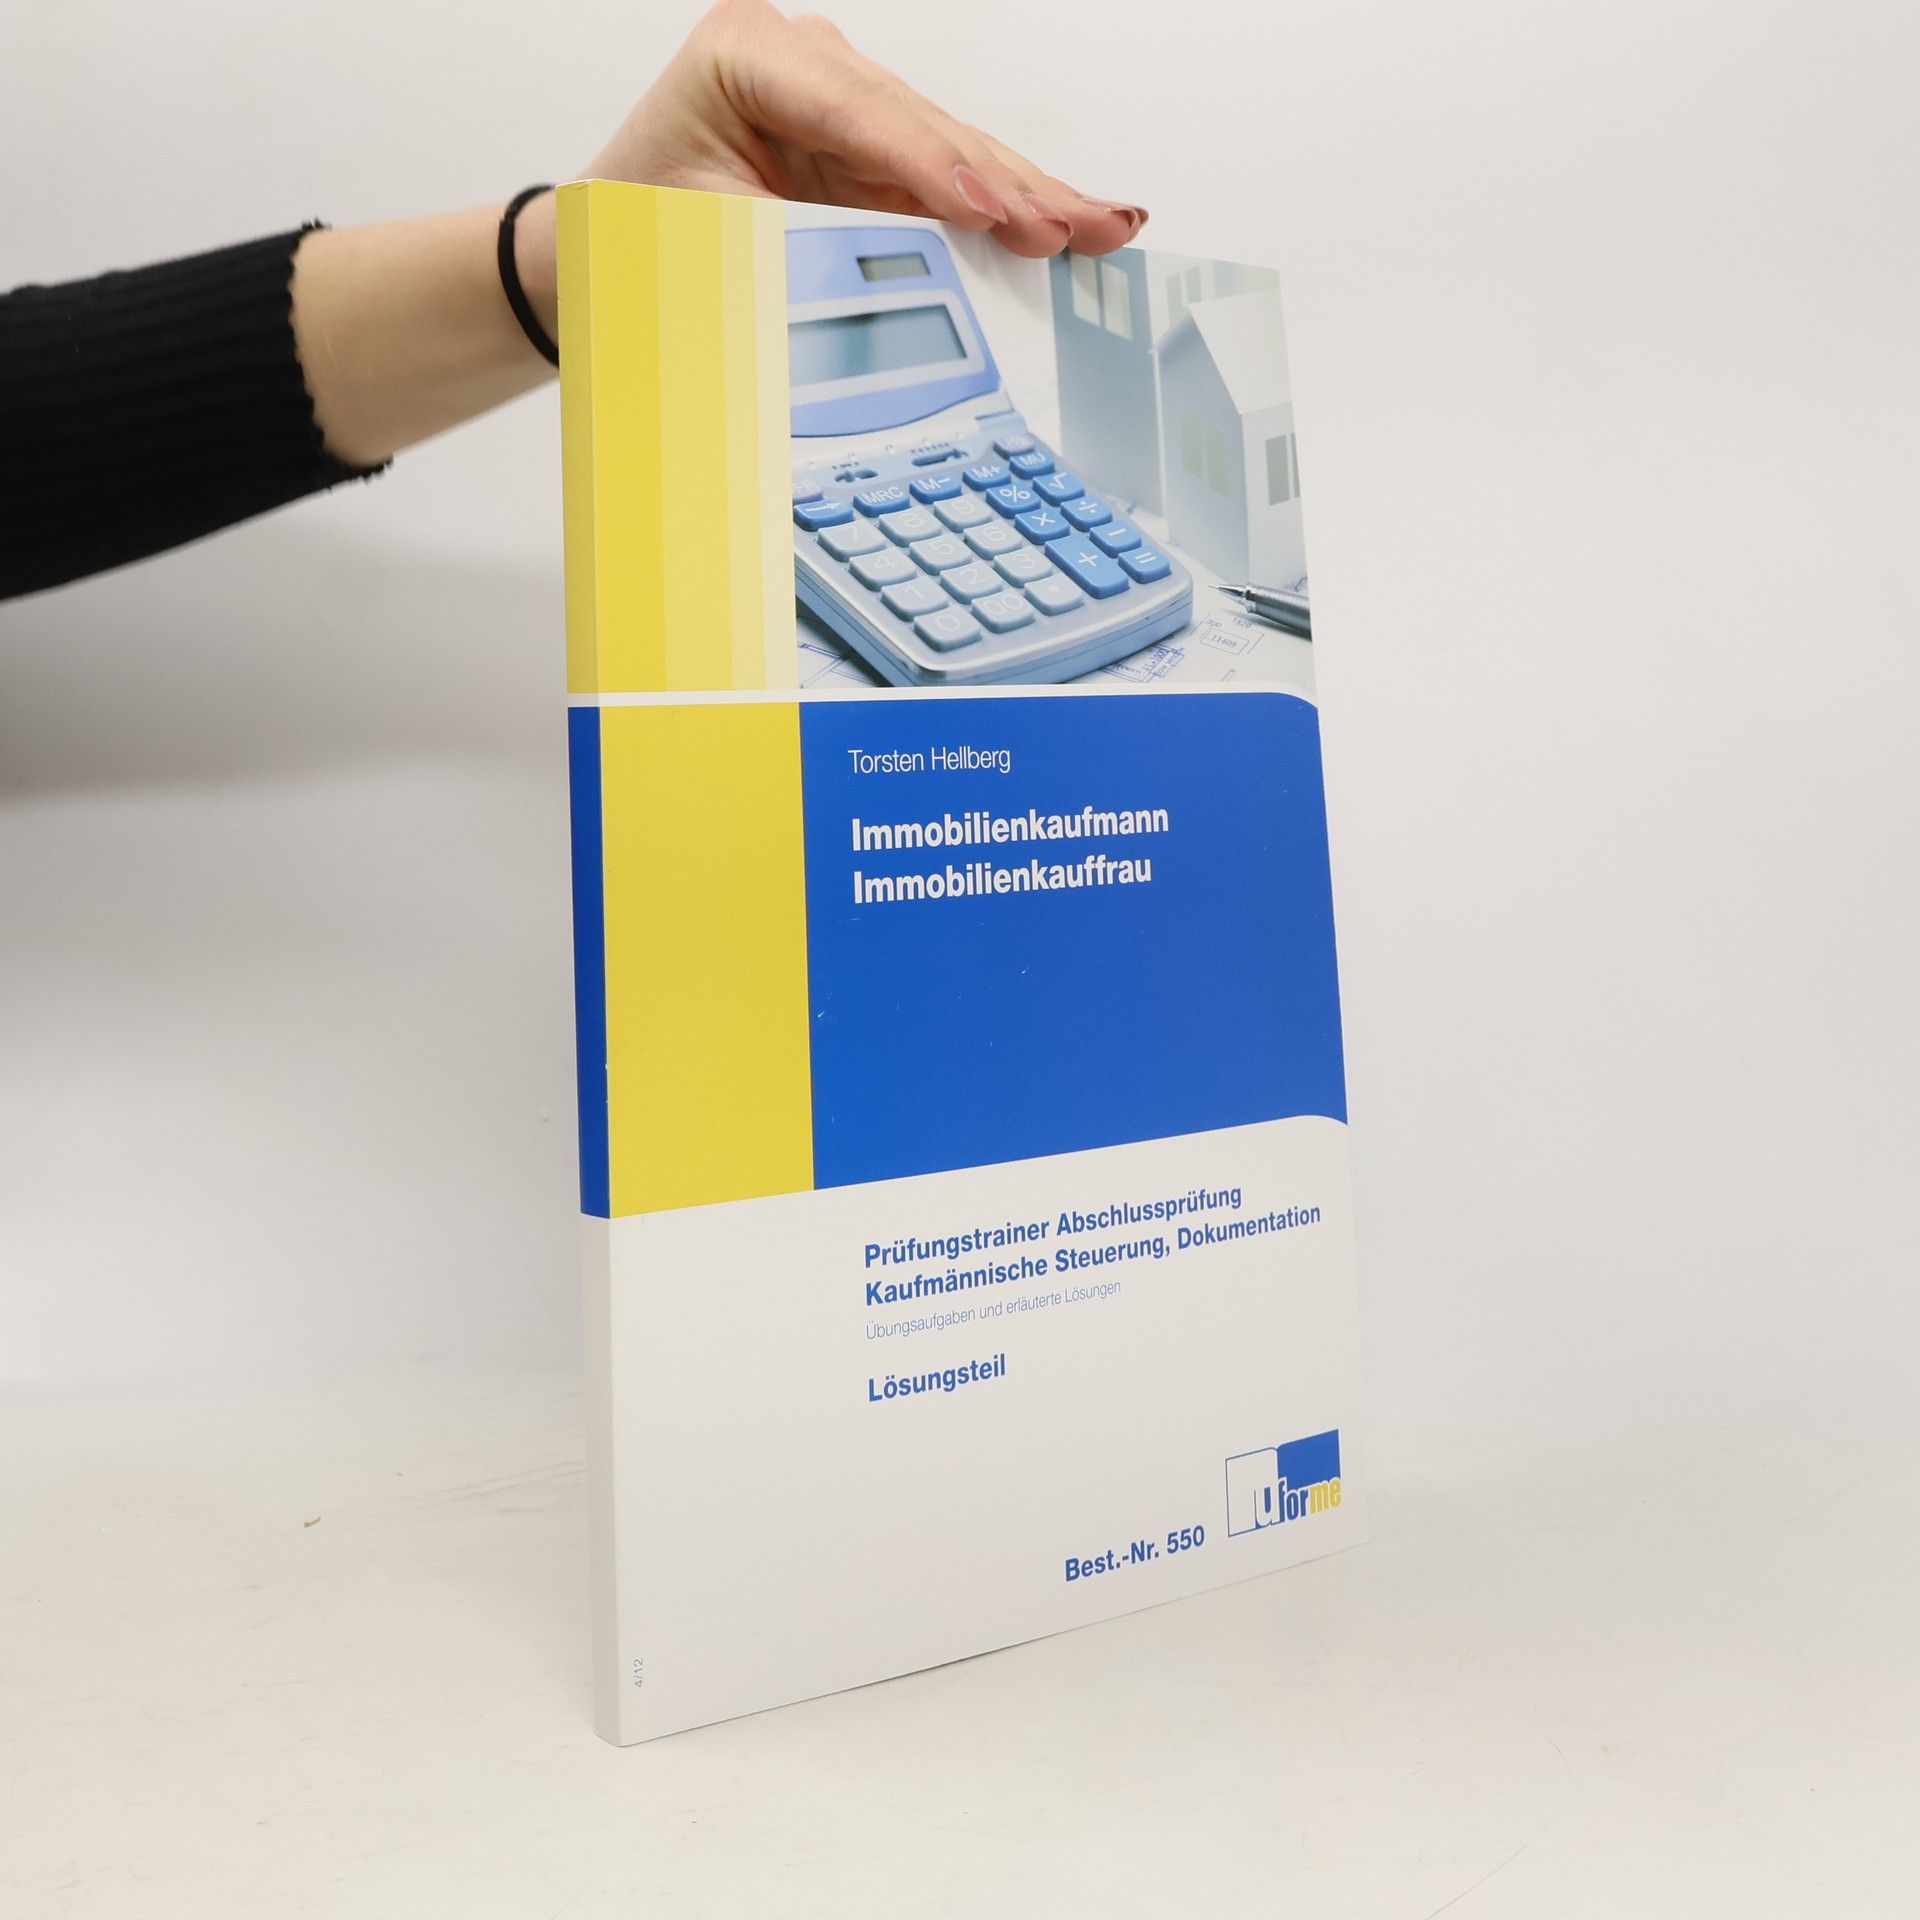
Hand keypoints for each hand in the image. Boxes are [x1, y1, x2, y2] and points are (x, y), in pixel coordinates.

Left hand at [583, 0, 1147, 257]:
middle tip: (1076, 225)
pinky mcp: (870, 149)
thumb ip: (796, 257)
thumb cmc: (643, 241)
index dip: (930, 167)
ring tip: (1103, 225)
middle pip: (923, 125)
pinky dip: (1008, 208)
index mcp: (745, 58)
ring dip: (1029, 196)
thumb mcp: (708, 247)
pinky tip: (1074, 217)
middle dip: (1007, 183)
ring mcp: (844, 102)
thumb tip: (886, 298)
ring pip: (951, 150)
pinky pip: (949, 180)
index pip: (854, 113)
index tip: (989, 215)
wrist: (607, 251)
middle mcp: (804, 63)